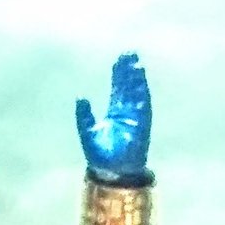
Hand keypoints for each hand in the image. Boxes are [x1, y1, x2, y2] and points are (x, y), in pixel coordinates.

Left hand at [75, 52, 151, 183]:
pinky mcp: (141, 124)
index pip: (118, 89)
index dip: (119, 74)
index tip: (118, 60)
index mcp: (114, 113)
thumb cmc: (100, 156)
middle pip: (129, 87)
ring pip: (137, 93)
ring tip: (135, 61)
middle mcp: (126, 113)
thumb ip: (84, 115)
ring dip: (137, 78)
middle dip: (129, 71)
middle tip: (129, 52)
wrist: (111, 171)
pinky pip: (143, 106)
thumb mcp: (87, 132)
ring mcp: (135, 118)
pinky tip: (141, 80)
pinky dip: (143, 93)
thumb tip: (81, 97)